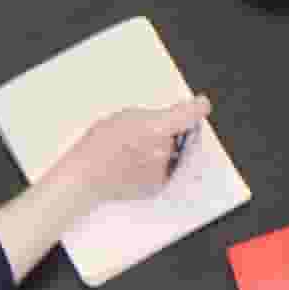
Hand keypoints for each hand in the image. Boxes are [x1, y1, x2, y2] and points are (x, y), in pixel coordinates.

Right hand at [58, 96, 212, 212]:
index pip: (191, 114)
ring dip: (163, 150)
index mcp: (159, 127)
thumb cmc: (101, 144)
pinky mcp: (157, 186)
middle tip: (150, 133)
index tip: (201, 104)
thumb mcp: (127, 116)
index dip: (198, 107)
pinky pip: (164, 171)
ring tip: (136, 150)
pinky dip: (155, 166)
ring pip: (173, 154)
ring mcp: (162, 170)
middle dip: (172, 133)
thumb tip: (172, 115)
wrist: (87, 175)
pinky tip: (135, 164)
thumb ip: (155, 115)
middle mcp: (166, 151)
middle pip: (181, 136)